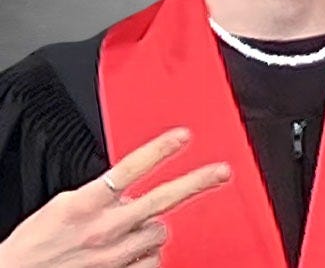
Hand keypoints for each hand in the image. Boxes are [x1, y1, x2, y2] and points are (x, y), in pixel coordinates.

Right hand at [0, 127, 229, 266]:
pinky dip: (147, 254)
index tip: (184, 136)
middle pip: (162, 200)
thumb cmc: (36, 245)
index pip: (131, 169)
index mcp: (87, 203)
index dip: (159, 150)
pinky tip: (130, 252)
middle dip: (197, 183)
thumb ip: (101, 195)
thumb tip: (128, 190)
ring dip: (151, 226)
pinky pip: (152, 260)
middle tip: (222, 172)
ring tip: (127, 229)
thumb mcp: (64, 206)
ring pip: (159, 231)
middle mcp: (105, 229)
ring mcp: (116, 257)